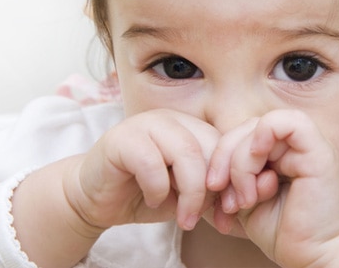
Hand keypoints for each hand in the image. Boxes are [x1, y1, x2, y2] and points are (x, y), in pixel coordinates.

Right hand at [66, 109, 220, 230]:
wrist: (96, 199)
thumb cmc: (145, 194)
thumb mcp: (187, 196)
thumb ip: (213, 195)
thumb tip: (242, 206)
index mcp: (192, 127)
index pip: (225, 146)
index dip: (233, 180)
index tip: (230, 212)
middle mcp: (172, 119)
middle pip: (210, 148)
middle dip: (213, 189)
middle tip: (207, 218)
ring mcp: (146, 124)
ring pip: (186, 153)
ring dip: (190, 193)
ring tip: (183, 218)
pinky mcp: (121, 138)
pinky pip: (152, 163)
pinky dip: (157, 189)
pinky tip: (152, 199)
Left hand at [208, 109, 338, 266]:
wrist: (309, 256)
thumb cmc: (278, 229)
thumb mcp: (242, 195)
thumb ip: (229, 171)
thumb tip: (205, 156)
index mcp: (276, 152)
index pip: (239, 134)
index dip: (219, 158)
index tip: (215, 192)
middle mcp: (292, 145)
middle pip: (246, 128)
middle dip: (224, 159)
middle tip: (222, 194)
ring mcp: (307, 146)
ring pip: (260, 126)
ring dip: (242, 162)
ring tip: (247, 199)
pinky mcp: (319, 152)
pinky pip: (288, 122)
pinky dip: (264, 137)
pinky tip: (260, 169)